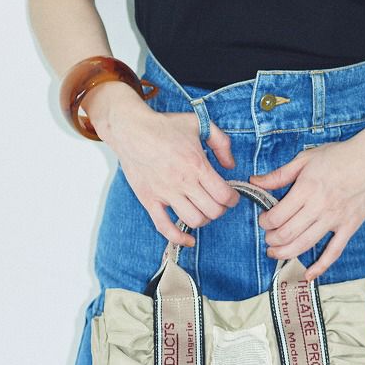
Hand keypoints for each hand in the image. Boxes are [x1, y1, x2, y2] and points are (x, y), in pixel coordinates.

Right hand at [88, 82, 239, 247]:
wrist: (131, 129)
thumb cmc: (165, 125)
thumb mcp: (200, 124)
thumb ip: (221, 142)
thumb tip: (231, 165)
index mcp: (197, 164)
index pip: (224, 194)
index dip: (233, 199)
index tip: (232, 196)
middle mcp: (182, 182)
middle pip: (212, 211)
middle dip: (222, 209)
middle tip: (219, 202)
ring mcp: (165, 193)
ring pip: (194, 220)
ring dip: (204, 219)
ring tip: (204, 209)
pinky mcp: (149, 200)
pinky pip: (164, 227)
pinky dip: (179, 238)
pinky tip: (189, 239)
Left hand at [248, 135, 364, 281]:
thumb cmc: (337, 156)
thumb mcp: (305, 159)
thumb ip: (279, 175)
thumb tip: (254, 182)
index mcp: (306, 189)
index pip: (277, 216)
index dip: (265, 222)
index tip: (264, 221)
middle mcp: (319, 206)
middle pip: (288, 233)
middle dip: (272, 240)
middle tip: (268, 238)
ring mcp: (335, 219)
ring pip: (305, 244)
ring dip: (286, 253)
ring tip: (276, 253)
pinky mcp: (348, 227)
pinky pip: (333, 252)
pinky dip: (320, 266)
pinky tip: (308, 275)